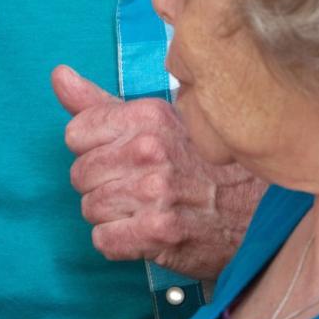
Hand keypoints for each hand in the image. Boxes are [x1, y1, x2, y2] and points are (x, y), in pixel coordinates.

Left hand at [55, 65, 264, 280]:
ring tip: (145, 209)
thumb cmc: (202, 165)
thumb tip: (58, 75)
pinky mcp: (160, 233)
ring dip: (112, 215)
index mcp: (147, 117)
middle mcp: (150, 150)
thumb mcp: (157, 121)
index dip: (93, 150)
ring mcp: (155, 192)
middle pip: (80, 174)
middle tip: (137, 187)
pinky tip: (145, 233)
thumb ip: (100, 102)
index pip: (76, 134)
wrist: (260, 213)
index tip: (121, 157)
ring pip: (90, 208)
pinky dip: (119, 243)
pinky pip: (104, 240)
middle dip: (102, 185)